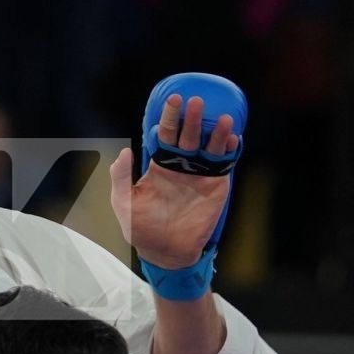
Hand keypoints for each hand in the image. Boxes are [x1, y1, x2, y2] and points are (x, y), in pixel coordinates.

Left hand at [109, 94, 238, 270]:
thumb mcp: (123, 203)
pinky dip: (230, 149)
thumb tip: (124, 151)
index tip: (173, 100)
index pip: (166, 133)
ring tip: (221, 119)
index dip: (170, 116)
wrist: (166, 252)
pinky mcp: (216, 184)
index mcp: (160, 163)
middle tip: (195, 103)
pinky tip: (233, 138)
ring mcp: (200, 173)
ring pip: (210, 145)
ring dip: (216, 131)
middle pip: (189, 134)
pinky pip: (225, 162)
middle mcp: (181, 164)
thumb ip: (120, 177)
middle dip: (192, 118)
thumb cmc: (141, 229)